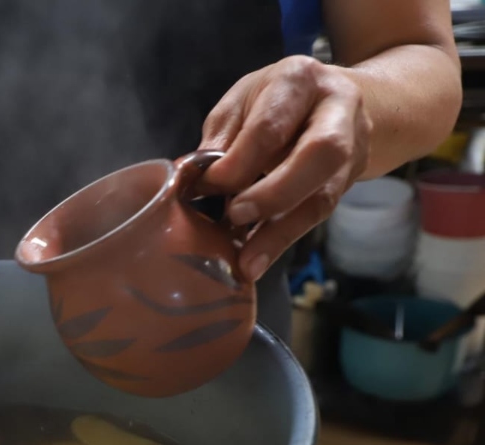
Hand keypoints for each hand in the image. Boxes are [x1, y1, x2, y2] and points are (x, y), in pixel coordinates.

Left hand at [199, 55, 371, 280]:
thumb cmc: (278, 98)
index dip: (239, 161)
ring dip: (282, 231)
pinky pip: (319, 214)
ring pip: (324, 194)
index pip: (271, 125)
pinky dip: (285, 238)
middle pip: (320, 154)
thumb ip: (222, 135)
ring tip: (247, 262)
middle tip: (235, 217)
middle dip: (274, 193)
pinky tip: (258, 259)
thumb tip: (193, 177)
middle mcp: (337, 111)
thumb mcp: (244, 100)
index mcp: (300, 81)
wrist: (338, 98)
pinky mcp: (349, 181)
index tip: (206, 187)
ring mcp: (352, 148)